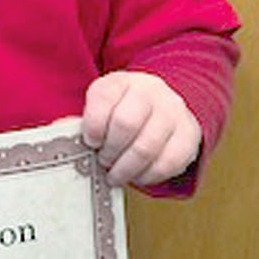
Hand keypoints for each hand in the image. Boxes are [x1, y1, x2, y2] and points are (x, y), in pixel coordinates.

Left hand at [81, 71, 200, 187]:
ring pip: (146, 148)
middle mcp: (150, 91)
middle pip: (125, 124)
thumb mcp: (102, 106)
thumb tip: (68, 140)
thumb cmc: (124, 109)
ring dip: (126, 169)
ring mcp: (173, 112)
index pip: (104, 98)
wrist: (163, 104)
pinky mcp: (189, 134)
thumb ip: (87, 121)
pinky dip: (148, 176)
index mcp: (122, 81)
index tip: (90, 142)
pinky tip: (138, 175)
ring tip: (116, 174)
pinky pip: (168, 163)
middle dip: (109, 151)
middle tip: (103, 162)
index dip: (93, 126)